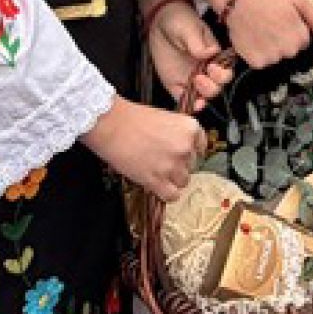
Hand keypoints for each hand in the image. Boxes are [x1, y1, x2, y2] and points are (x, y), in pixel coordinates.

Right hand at [82, 95, 205, 201]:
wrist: (111, 125)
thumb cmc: (131, 118)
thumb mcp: (165, 118)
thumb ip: (178, 134)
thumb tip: (182, 149)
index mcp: (190, 128)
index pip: (201, 147)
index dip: (189, 151)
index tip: (180, 154)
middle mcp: (185, 147)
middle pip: (192, 165)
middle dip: (178, 164)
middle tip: (161, 160)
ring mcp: (172, 165)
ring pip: (183, 181)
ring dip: (171, 179)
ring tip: (157, 171)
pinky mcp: (157, 180)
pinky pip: (172, 196)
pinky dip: (166, 193)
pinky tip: (158, 186)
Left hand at [145, 0, 227, 111]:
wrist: (159, 21)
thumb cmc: (179, 19)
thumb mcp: (189, 28)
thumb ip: (198, 42)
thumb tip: (209, 53)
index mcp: (214, 56)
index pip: (225, 71)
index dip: (222, 74)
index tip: (211, 67)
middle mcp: (205, 70)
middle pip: (216, 87)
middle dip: (211, 87)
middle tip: (198, 78)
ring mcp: (191, 78)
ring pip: (202, 96)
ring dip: (201, 97)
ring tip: (192, 87)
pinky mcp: (176, 84)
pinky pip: (184, 99)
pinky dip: (187, 105)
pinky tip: (187, 104)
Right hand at [205, 0, 312, 68]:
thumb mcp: (298, 0)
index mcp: (300, 36)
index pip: (304, 42)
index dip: (295, 31)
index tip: (284, 21)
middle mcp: (288, 50)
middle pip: (291, 51)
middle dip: (284, 41)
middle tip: (272, 25)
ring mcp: (271, 58)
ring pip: (277, 58)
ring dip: (272, 48)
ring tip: (262, 30)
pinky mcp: (255, 62)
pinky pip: (262, 62)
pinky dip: (258, 54)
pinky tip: (254, 38)